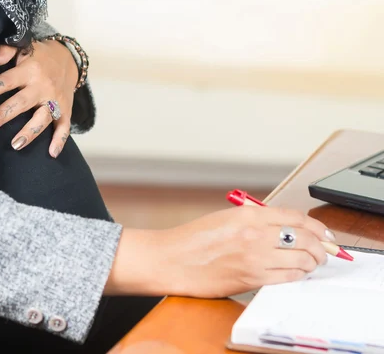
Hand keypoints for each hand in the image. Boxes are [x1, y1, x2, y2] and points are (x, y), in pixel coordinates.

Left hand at [0, 40, 78, 157]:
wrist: (70, 58)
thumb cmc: (40, 56)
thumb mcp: (24, 46)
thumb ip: (6, 51)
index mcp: (29, 70)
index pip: (6, 81)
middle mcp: (42, 86)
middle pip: (21, 103)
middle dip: (3, 115)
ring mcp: (55, 100)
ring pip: (42, 118)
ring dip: (30, 132)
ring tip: (15, 145)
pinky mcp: (66, 110)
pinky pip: (64, 127)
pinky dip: (60, 141)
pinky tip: (52, 154)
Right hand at [105, 206, 332, 297]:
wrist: (171, 260)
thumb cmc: (192, 240)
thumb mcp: (225, 218)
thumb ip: (255, 219)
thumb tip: (285, 227)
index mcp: (248, 215)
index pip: (296, 217)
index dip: (316, 226)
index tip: (323, 232)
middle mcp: (255, 235)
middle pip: (305, 238)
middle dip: (321, 246)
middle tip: (323, 250)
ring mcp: (255, 258)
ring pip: (302, 260)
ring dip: (311, 262)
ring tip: (310, 263)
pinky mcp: (251, 279)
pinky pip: (288, 278)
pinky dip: (297, 275)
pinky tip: (294, 273)